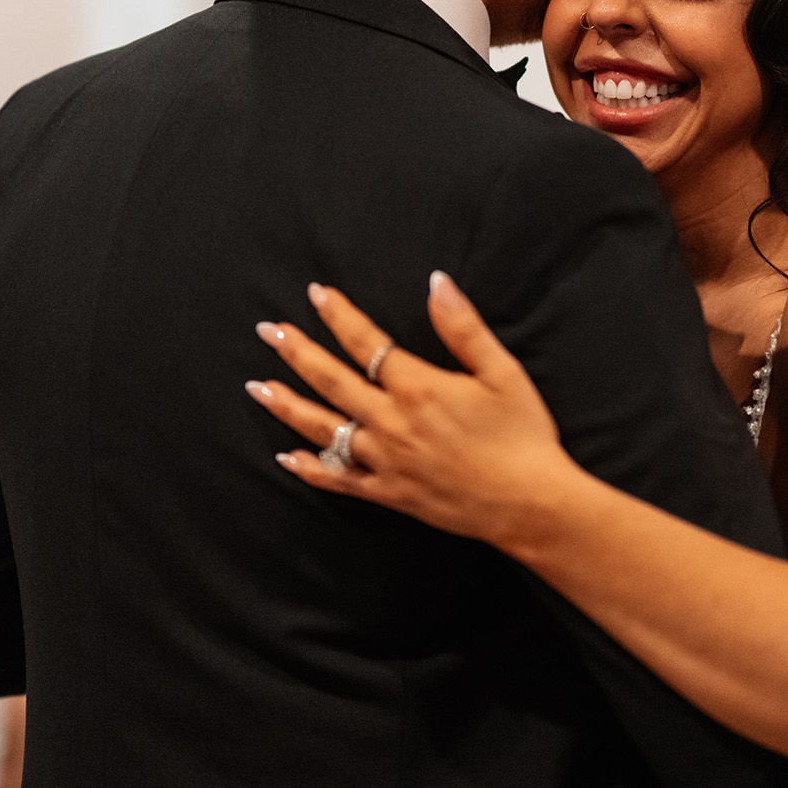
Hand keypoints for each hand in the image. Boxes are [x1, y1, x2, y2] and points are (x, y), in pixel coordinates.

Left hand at [245, 275, 572, 541]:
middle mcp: (391, 423)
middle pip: (331, 381)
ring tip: (258, 387)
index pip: (366, 342)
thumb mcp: (502, 371)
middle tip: (268, 332)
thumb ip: (464, 327)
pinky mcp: (389, 493)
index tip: (316, 294)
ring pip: (323, 429)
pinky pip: (339, 480)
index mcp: (418, 388)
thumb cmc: (522, 435)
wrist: (529, 504)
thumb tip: (436, 283)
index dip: (338, 316)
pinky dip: (310, 468)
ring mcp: (385, 461)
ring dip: (287, 405)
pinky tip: (286, 457)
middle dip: (296, 352)